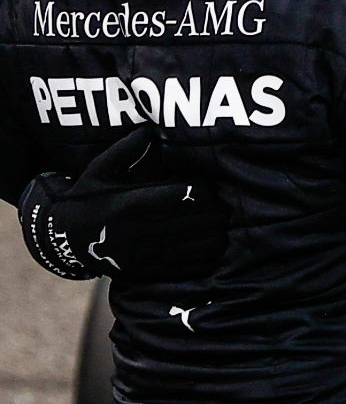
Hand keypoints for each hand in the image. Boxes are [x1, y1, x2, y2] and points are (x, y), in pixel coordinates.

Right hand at [19, 125, 228, 282]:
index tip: (207, 186)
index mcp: (127, 204)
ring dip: (216, 234)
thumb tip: (148, 130)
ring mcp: (143, 256)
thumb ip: (125, 149)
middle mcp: (136, 232)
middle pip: (196, 221)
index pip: (181, 195)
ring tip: (219, 224)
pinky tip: (211, 245)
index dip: (202, 190)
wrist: (65, 240)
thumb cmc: (87, 199)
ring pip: (198, 246)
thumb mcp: (98, 169)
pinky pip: (189, 268)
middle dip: (215, 212)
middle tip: (222, 205)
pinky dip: (207, 256)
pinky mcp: (147, 273)